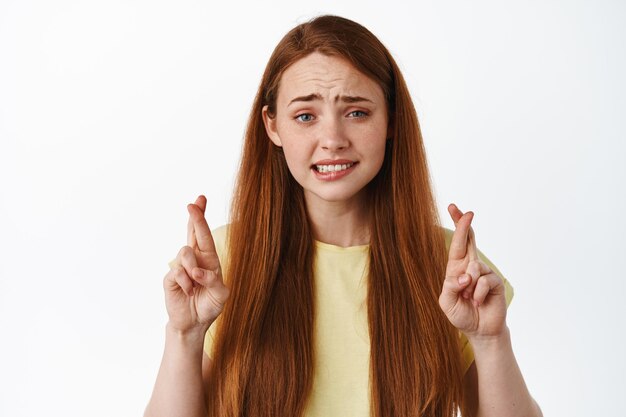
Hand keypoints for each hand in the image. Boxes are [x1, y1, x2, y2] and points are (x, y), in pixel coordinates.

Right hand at [163, 195, 229, 332]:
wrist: (194, 323)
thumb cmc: (210, 305)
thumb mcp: (220, 294)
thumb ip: (213, 280)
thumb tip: (197, 271)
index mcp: (209, 259)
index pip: (205, 235)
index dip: (201, 217)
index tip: (200, 200)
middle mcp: (195, 259)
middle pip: (192, 232)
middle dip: (195, 217)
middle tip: (192, 204)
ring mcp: (181, 267)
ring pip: (185, 253)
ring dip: (193, 270)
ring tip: (195, 286)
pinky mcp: (170, 278)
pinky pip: (177, 272)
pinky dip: (186, 283)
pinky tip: (188, 292)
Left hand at [439, 204, 506, 341]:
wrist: (479, 331)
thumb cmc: (461, 314)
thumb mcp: (447, 302)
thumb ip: (450, 287)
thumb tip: (465, 275)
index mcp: (456, 268)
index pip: (456, 244)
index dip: (457, 226)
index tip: (454, 208)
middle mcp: (470, 267)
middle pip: (469, 240)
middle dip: (464, 225)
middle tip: (467, 211)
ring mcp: (484, 273)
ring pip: (474, 267)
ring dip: (468, 287)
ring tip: (469, 299)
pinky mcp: (495, 282)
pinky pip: (484, 282)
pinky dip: (477, 295)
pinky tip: (478, 303)